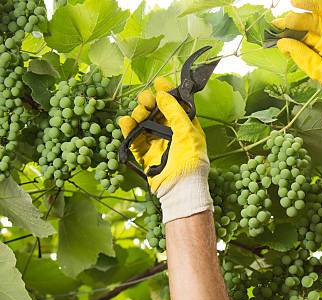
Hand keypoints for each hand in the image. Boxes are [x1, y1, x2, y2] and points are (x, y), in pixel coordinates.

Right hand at [118, 78, 212, 222]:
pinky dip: (128, 129)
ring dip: (139, 115)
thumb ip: (175, 112)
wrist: (181, 190)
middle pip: (156, 111)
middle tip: (145, 99)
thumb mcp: (187, 133)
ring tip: (139, 114)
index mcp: (186, 127)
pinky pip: (134, 138)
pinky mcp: (145, 155)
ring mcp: (157, 144)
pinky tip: (125, 122)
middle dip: (149, 102)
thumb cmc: (191, 162)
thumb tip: (163, 93)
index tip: (158, 82)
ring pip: (143, 123)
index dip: (167, 92)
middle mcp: (171, 133)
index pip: (176, 105)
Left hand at [273, 0, 321, 100]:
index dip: (287, 38)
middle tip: (278, 23)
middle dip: (290, 24)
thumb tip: (282, 44)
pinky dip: (312, 2)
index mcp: (320, 52)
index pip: (300, 42)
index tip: (273, 36)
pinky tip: (298, 2)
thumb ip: (300, 55)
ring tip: (289, 7)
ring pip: (314, 13)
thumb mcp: (317, 68)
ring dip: (300, 10)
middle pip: (304, 26)